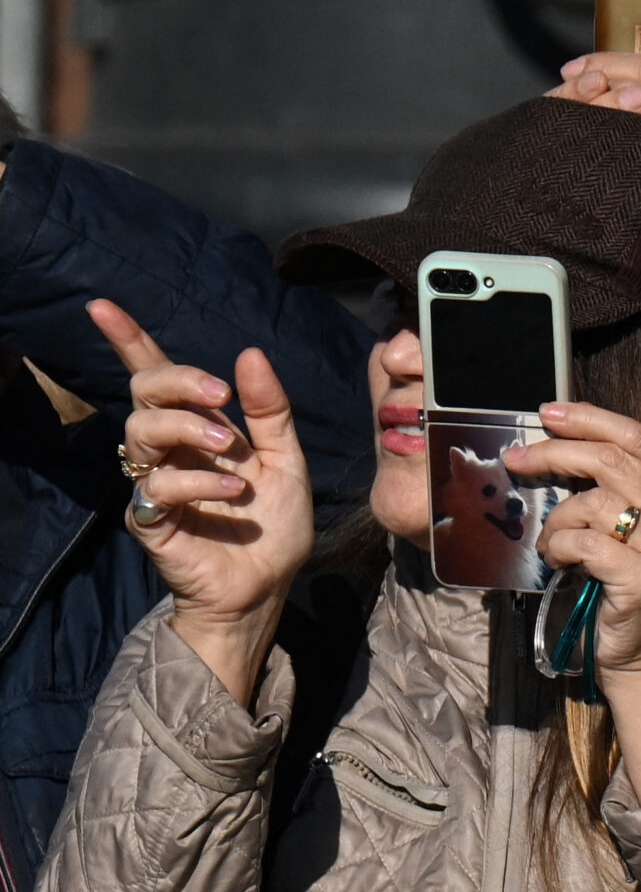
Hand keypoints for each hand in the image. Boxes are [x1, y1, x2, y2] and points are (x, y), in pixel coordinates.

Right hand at [94, 300, 311, 703]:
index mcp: (199, 427)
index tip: (103, 306)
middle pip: (145, 392)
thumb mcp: (285, 459)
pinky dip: (200, 482)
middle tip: (219, 396)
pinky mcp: (149, 518)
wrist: (267, 585)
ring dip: (188, 428)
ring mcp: (154, 481)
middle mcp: (170, 448)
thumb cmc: (272, 524)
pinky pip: (159, 485)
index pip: (156, 374)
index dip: (129, 339)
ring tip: (229, 446)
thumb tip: (249, 354)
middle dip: (177, 380)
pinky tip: (234, 495)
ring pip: (142, 431)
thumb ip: (270, 411)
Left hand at [506, 402, 640, 689]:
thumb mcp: (623, 529)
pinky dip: (559, 548)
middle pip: (612, 460)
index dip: (590, 418)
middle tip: (517, 459)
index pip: (638, 437)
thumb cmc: (619, 588)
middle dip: (555, 453)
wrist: (640, 653)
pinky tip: (557, 561)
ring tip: (549, 542)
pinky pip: (586, 543)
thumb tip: (553, 446)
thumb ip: (609, 490)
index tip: (548, 413)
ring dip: (556, 519)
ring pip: (594, 502)